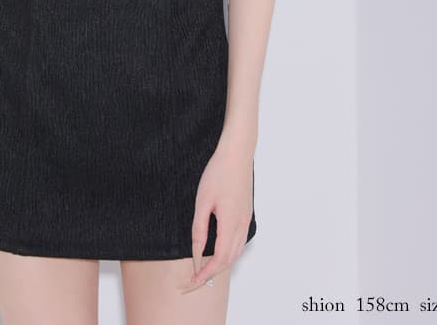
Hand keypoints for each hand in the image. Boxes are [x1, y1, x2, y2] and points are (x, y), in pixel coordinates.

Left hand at [179, 147, 253, 292]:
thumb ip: (199, 229)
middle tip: (192, 281)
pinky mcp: (246, 214)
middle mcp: (242, 227)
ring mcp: (246, 221)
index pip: (218, 261)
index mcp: (230, 225)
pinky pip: (239, 242)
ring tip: (202, 270)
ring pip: (235, 253)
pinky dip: (228, 254)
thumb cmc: (218, 173)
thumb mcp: (203, 201)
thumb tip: (196, 253)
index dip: (204, 275)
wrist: (237, 153)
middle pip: (228, 261)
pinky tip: (218, 251)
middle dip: (210, 274)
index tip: (190, 283)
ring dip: (220, 265)